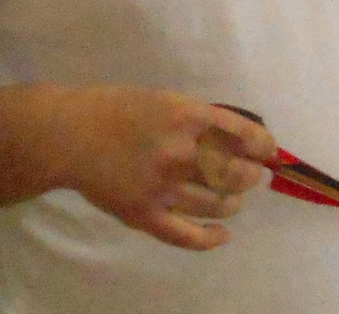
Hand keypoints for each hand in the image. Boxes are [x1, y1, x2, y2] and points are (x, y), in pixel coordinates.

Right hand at [34, 86, 277, 248]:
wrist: (68, 134)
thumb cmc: (115, 109)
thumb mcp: (164, 99)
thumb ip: (198, 118)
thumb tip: (236, 137)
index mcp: (187, 116)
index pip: (243, 134)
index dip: (264, 146)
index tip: (270, 153)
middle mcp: (180, 151)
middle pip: (235, 172)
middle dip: (251, 175)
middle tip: (252, 176)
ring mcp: (162, 186)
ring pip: (217, 203)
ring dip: (233, 203)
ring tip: (233, 200)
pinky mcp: (144, 214)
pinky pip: (186, 235)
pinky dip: (211, 238)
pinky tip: (223, 234)